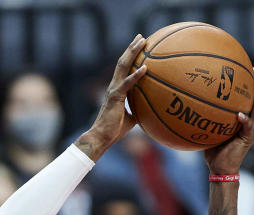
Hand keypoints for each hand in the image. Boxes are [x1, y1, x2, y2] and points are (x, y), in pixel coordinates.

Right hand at [75, 34, 146, 161]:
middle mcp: (114, 86)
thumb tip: (151, 110)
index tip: (139, 46)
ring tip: (142, 42)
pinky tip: (145, 67)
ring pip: (123, 66)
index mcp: (116, 89)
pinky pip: (127, 84)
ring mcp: (113, 90)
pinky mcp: (115, 97)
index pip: (124, 68)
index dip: (131, 56)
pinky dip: (136, 75)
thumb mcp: (131, 118)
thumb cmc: (115, 130)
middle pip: (123, 61)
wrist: (102, 137)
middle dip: (132, 48)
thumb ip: (138, 110)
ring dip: (133, 53)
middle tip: (141, 37)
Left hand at [204, 67, 253, 174]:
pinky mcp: (248, 139)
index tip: (245, 68)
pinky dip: (244, 120)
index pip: (247, 99)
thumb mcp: (209, 130)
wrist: (220, 169)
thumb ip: (205, 118)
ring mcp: (250, 130)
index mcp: (242, 119)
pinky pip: (247, 127)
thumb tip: (189, 103)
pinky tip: (239, 115)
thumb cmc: (213, 150)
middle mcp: (249, 122)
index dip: (248, 84)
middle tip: (253, 69)